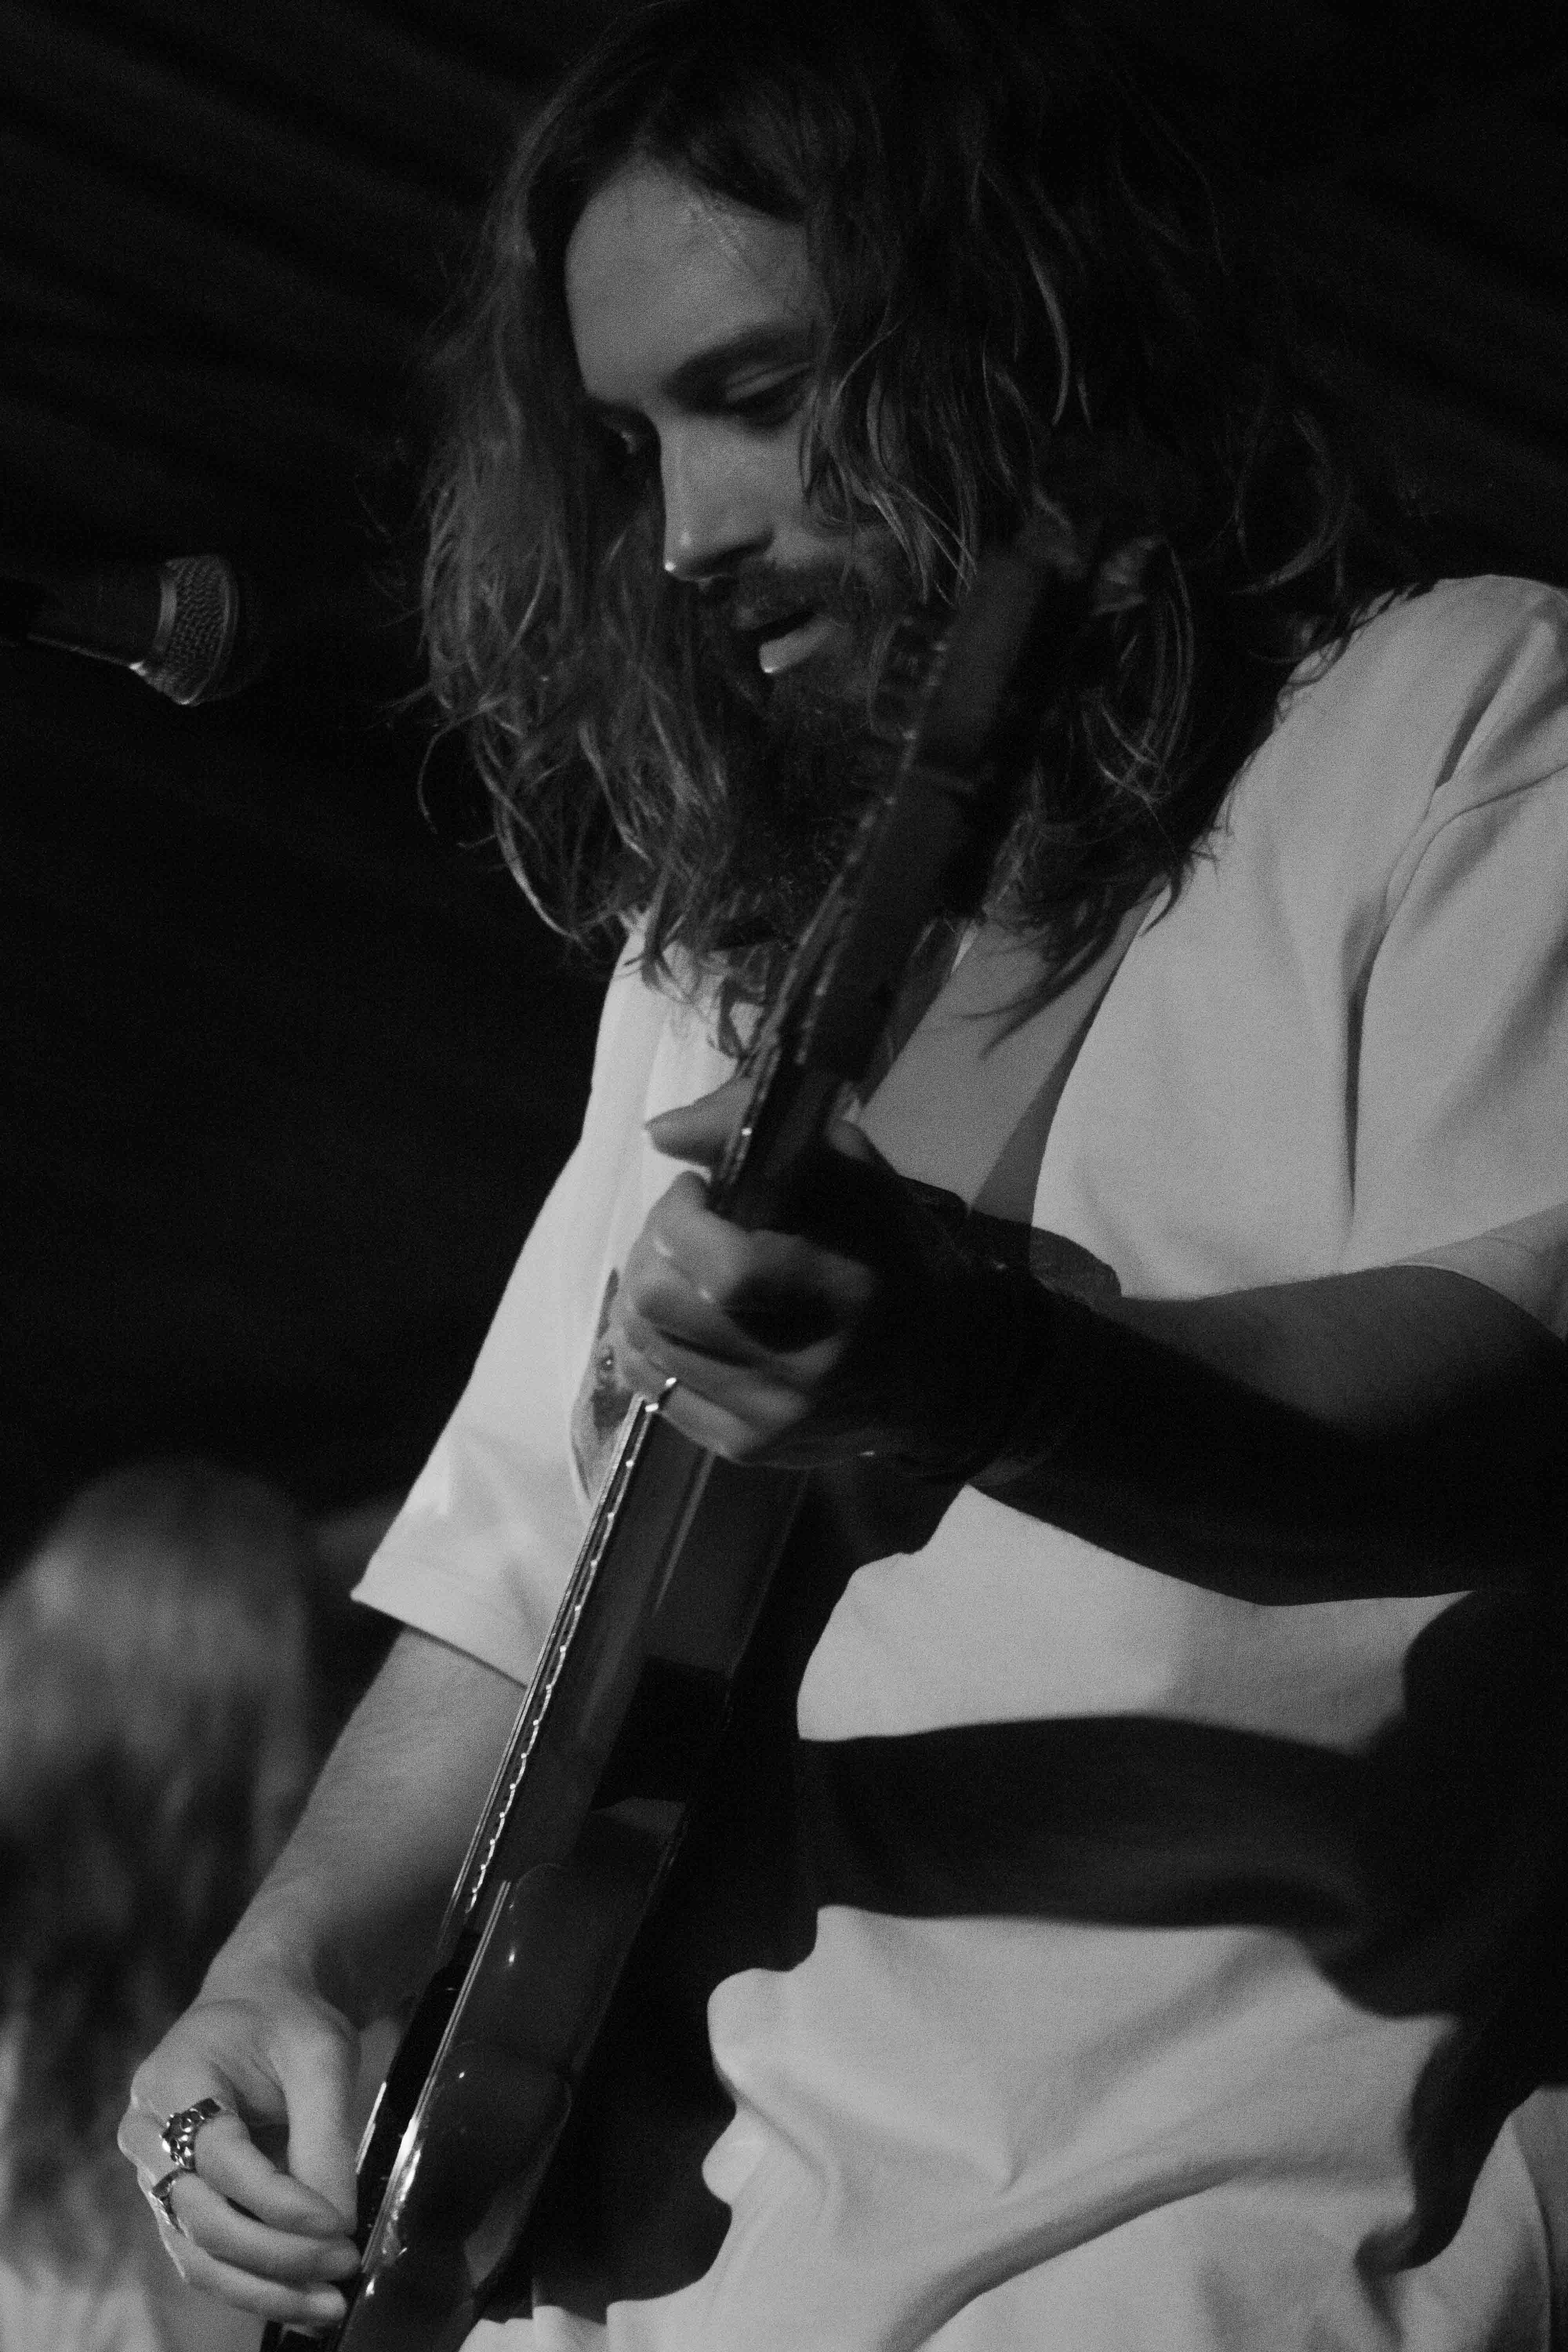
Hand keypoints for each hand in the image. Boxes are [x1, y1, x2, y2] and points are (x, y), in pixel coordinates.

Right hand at [118, 1957, 361, 2332]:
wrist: (256, 2006)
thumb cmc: (287, 2021)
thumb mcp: (320, 2054)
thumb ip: (325, 2135)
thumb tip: (340, 2224)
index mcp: (173, 2079)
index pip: (221, 2158)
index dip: (278, 2200)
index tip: (338, 2225)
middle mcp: (147, 2135)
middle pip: (202, 2217)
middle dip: (277, 2254)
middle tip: (344, 2265)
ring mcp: (154, 2177)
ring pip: (199, 2256)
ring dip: (265, 2290)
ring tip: (330, 2307)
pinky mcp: (176, 2207)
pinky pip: (207, 2260)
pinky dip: (256, 2287)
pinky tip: (306, 2303)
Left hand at [608, 1078, 1048, 1473]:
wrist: (949, 1367)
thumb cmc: (897, 1257)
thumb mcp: (855, 1178)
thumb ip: (763, 1139)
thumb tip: (659, 1134)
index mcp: (844, 1295)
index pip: (722, 1269)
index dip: (681, 1217)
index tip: (699, 1190)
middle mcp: (804, 1371)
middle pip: (659, 1303)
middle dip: (652, 1245)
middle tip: (682, 1228)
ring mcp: (771, 1419)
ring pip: (644, 1345)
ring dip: (645, 1291)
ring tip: (682, 1269)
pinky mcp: (748, 1449)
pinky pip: (656, 1391)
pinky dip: (651, 1345)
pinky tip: (682, 1320)